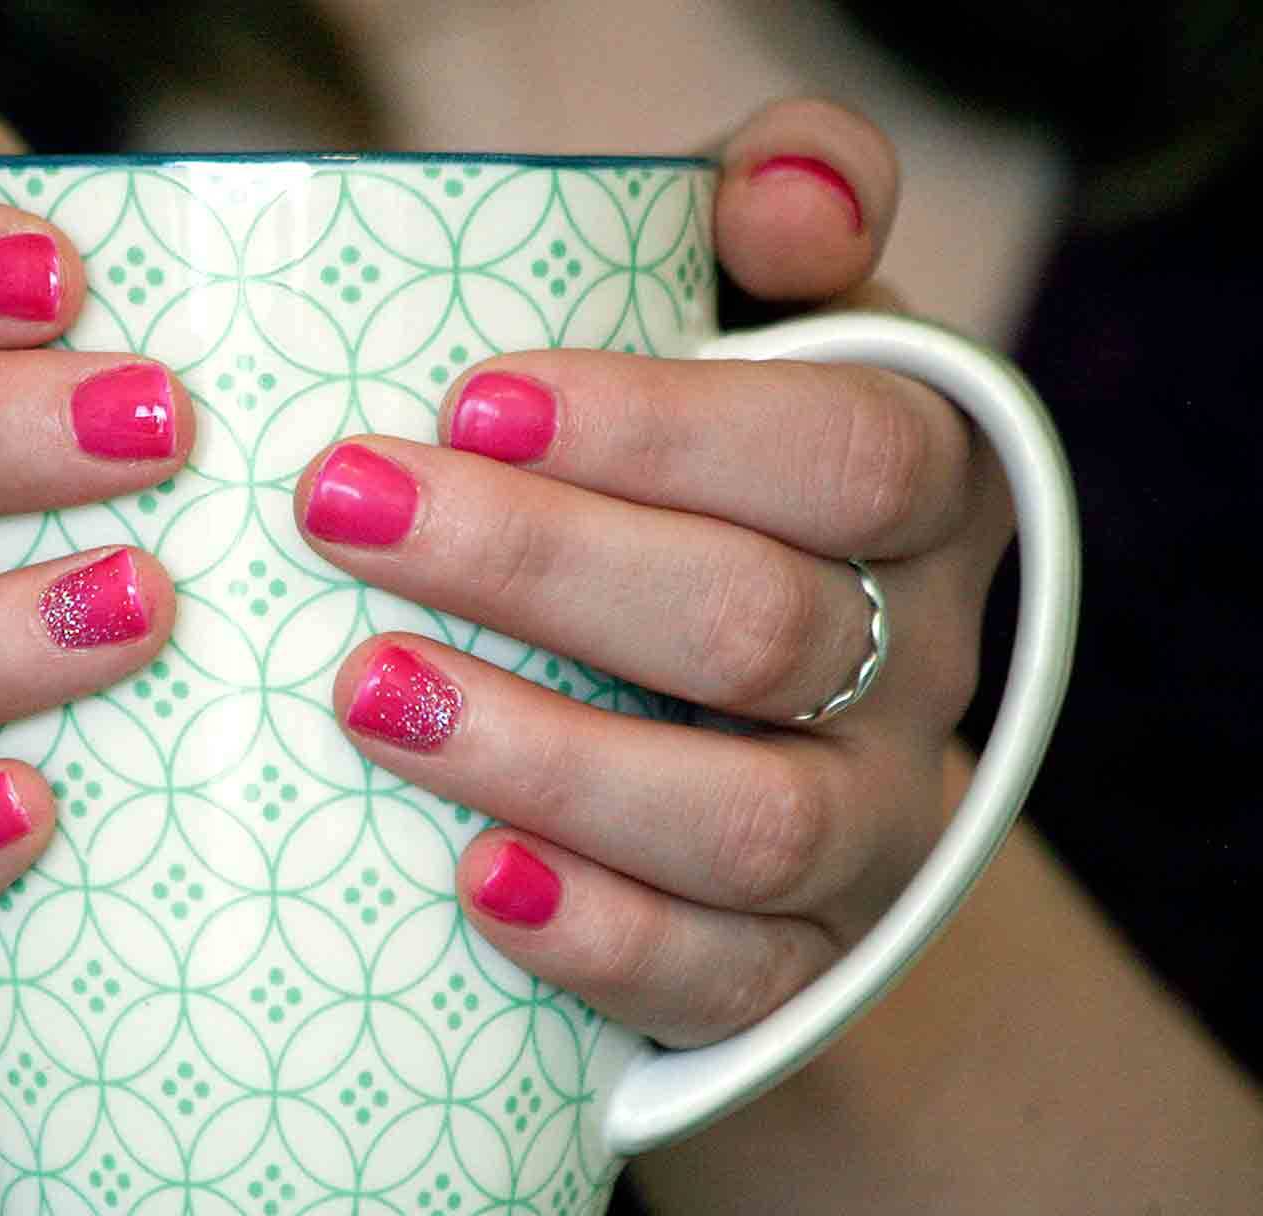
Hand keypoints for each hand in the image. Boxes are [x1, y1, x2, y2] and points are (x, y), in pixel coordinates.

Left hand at [298, 100, 1014, 1046]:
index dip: (665, 427)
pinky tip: (470, 883)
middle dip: (538, 563)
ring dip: (548, 758)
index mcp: (923, 488)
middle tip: (340, 508)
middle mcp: (917, 660)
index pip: (847, 451)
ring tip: (365, 693)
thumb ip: (783, 219)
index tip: (467, 392)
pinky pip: (726, 979)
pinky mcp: (802, 964)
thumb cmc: (711, 486)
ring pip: (745, 820)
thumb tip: (782, 190)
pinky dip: (599, 937)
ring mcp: (869, 828)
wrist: (760, 727)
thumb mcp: (762, 335)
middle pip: (760, 625)